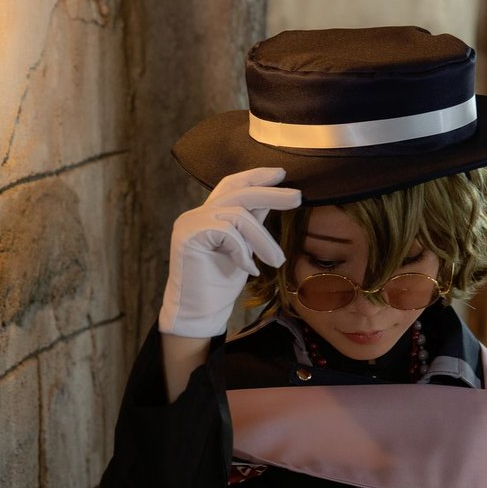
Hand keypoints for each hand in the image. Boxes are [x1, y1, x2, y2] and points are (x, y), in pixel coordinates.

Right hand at [158, 168, 301, 337]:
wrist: (199, 313)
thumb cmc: (219, 286)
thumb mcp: (244, 248)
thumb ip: (252, 223)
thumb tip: (273, 199)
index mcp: (207, 214)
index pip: (232, 185)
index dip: (255, 176)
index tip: (281, 173)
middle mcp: (196, 214)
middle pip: (238, 192)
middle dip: (271, 193)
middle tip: (298, 197)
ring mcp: (189, 223)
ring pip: (238, 214)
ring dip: (263, 239)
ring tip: (277, 261)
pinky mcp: (188, 235)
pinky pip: (228, 232)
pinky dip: (243, 251)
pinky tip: (248, 270)